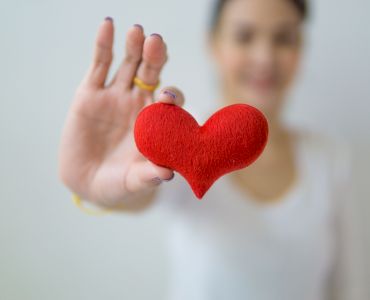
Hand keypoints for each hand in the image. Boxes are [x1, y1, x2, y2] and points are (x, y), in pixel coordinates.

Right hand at [58, 18, 184, 207]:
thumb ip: (148, 176)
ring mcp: (116, 95)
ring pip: (129, 64)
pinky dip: (103, 44)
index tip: (167, 96)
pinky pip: (99, 64)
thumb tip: (166, 174)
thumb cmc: (118, 183)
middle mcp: (139, 103)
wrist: (87, 182)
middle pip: (152, 74)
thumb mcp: (133, 182)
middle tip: (157, 43)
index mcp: (156, 121)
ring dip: (134, 46)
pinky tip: (108, 25)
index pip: (170, 102)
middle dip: (156, 57)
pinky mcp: (90, 93)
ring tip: (138, 31)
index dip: (171, 95)